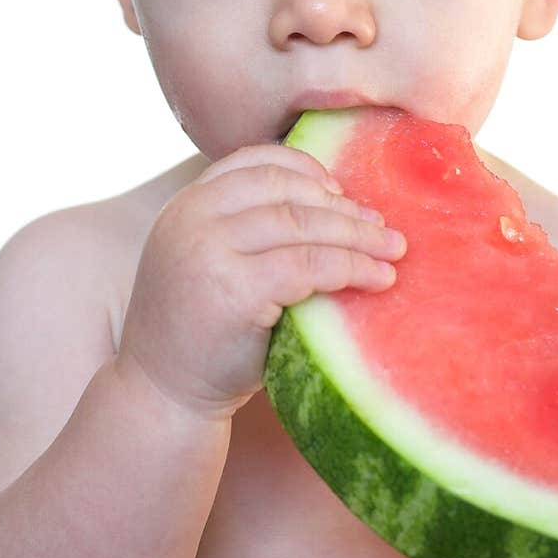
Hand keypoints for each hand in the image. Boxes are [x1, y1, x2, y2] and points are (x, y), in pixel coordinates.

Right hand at [114, 144, 406, 419]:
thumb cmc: (203, 334)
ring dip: (358, 236)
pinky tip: (380, 279)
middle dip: (342, 207)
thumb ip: (249, 231)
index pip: (255, 161)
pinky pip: (309, 265)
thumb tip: (337, 204)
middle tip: (383, 228)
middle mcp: (191, 217)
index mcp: (187, 204)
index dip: (306, 168)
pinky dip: (352, 268)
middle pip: (286, 191)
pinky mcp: (233, 289)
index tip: (342, 191)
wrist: (163, 396)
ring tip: (393, 251)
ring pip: (303, 225)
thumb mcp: (213, 264)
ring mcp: (208, 250)